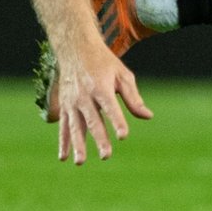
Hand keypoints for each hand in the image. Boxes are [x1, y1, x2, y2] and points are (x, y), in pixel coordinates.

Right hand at [54, 41, 151, 164]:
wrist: (76, 49)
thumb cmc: (104, 63)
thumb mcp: (122, 75)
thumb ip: (133, 98)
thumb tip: (148, 116)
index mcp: (102, 87)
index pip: (111, 107)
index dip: (117, 121)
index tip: (124, 136)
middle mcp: (85, 96)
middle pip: (93, 120)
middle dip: (99, 138)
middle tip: (106, 155)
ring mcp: (73, 102)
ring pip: (75, 126)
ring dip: (78, 145)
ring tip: (81, 162)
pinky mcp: (65, 106)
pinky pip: (63, 127)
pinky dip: (63, 142)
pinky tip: (64, 157)